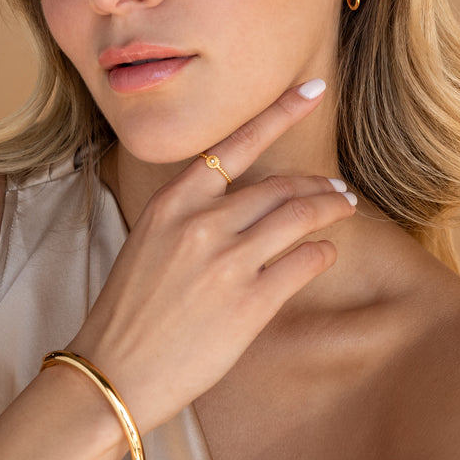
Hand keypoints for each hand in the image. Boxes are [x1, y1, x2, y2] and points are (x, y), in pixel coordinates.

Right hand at [66, 79, 355, 432]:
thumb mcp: (150, 240)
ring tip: (344, 209)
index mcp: (174, 201)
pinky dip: (322, 252)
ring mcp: (227, 261)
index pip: (236, 144)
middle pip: (280, 187)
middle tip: (339, 190)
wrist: (114, 369)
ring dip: (330, 210)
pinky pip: (303, 263)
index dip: (280, 112)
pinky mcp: (249, 302)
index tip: (313, 90)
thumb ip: (192, 215)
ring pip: (298, 217)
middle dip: (318, 185)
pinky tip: (324, 253)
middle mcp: (202, 222)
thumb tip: (242, 203)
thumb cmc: (130, 308)